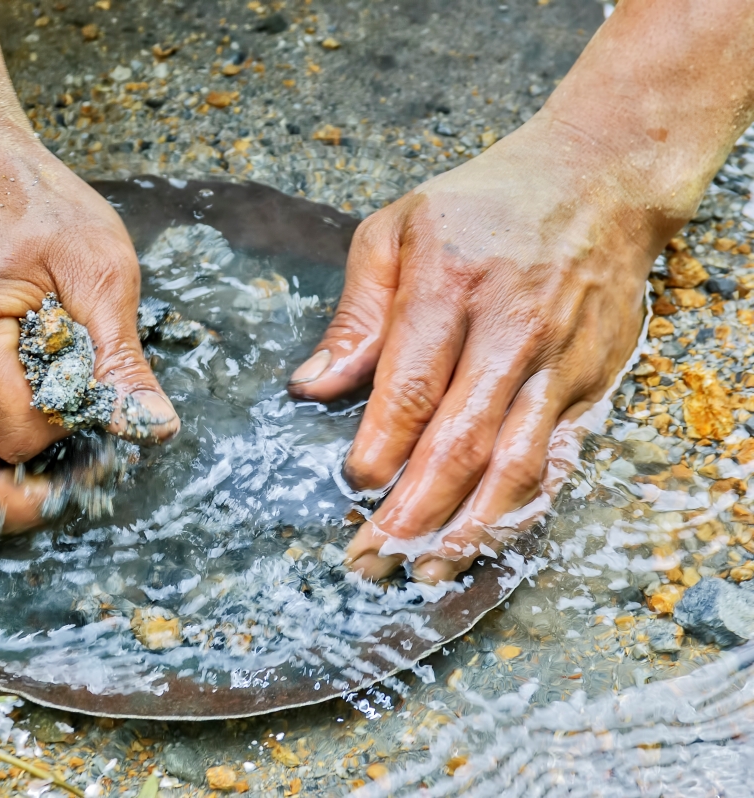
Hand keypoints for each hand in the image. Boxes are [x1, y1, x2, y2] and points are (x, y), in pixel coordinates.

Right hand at [0, 124, 178, 533]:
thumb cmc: (28, 203)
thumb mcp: (98, 269)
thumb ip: (121, 361)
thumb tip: (154, 430)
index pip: (25, 439)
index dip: (77, 431)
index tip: (107, 401)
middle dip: (36, 482)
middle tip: (86, 450)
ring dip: (10, 474)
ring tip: (54, 422)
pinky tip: (23, 409)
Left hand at [289, 118, 671, 582]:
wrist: (600, 178)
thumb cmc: (484, 204)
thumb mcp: (397, 229)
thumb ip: (356, 314)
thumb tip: (311, 387)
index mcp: (450, 287)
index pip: (411, 390)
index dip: (379, 449)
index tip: (351, 486)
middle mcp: (512, 332)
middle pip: (460, 445)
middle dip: (412, 514)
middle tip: (369, 559)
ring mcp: (560, 364)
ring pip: (516, 467)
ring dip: (468, 530)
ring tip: (424, 571)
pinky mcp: (593, 384)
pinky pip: (560, 461)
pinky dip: (524, 510)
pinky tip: (488, 541)